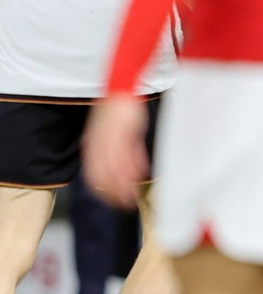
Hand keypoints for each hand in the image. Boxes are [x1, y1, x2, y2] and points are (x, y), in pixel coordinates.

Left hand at [82, 95, 149, 209]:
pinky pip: (127, 156)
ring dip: (123, 186)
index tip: (115, 201)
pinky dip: (133, 169)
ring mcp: (110, 140)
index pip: (95, 176)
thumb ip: (122, 151)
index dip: (105, 191)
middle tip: (124, 204)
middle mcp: (97, 146)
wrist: (121, 88)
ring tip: (131, 197)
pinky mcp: (122, 134)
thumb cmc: (119, 110)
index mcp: (92, 147)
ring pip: (114, 170)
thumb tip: (131, 170)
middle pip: (102, 177)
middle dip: (113, 193)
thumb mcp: (117, 133)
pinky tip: (139, 177)